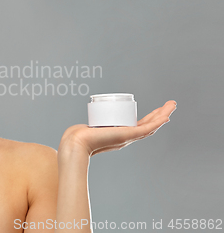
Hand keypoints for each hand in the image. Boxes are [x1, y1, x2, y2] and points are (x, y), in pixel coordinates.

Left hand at [59, 100, 176, 156]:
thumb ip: (88, 127)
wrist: (76, 143)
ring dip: (163, 115)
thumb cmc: (79, 137)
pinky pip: (147, 129)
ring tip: (172, 105)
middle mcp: (127, 137)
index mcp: (121, 135)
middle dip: (160, 115)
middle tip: (170, 105)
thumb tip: (85, 125)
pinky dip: (157, 122)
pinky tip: (165, 116)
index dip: (150, 118)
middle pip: (148, 125)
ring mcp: (128, 137)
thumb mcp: (90, 128)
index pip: (139, 126)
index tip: (158, 111)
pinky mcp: (126, 135)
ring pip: (151, 125)